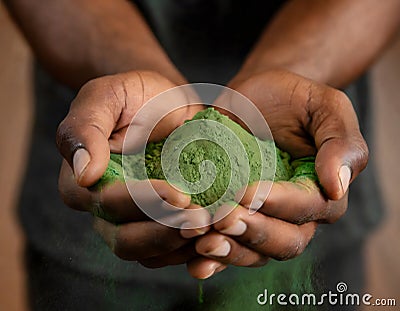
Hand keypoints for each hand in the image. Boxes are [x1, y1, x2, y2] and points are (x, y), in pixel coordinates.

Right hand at [57, 70, 207, 266]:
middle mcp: (104, 209)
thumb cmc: (134, 96)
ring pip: (148, 253)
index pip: (106, 203)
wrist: (167, 104)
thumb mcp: (106, 96)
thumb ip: (85, 128)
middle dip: (165, 232)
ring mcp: (132, 221)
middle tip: (202, 221)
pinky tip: (215, 234)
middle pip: (125, 239)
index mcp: (82, 181)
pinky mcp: (158, 224)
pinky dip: (191, 247)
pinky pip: (168, 251)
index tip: (180, 193)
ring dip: (180, 245)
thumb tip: (84, 174)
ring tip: (213, 228)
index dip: (142, 202)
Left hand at [187, 69, 366, 277]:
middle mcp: (296, 214)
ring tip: (204, 242)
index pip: (308, 208)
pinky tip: (196, 263)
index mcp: (323, 191)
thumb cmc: (292, 100)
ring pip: (256, 253)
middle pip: (284, 241)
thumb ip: (340, 142)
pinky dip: (214, 261)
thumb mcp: (326, 107)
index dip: (279, 205)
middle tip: (221, 218)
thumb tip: (337, 188)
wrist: (255, 97)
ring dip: (231, 252)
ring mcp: (265, 219)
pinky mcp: (238, 218)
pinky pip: (231, 246)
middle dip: (252, 232)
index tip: (245, 192)